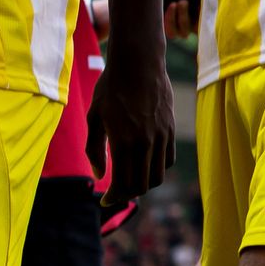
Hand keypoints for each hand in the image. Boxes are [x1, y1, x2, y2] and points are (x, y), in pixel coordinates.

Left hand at [89, 39, 174, 210]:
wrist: (139, 63)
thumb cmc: (110, 88)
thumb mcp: (93, 117)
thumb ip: (94, 150)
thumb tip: (99, 176)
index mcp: (123, 142)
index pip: (122, 184)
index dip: (113, 198)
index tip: (104, 201)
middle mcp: (146, 143)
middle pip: (141, 185)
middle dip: (127, 195)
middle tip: (115, 193)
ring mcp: (162, 137)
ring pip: (157, 176)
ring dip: (143, 184)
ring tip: (130, 181)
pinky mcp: (171, 129)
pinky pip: (168, 160)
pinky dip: (156, 169)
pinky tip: (143, 163)